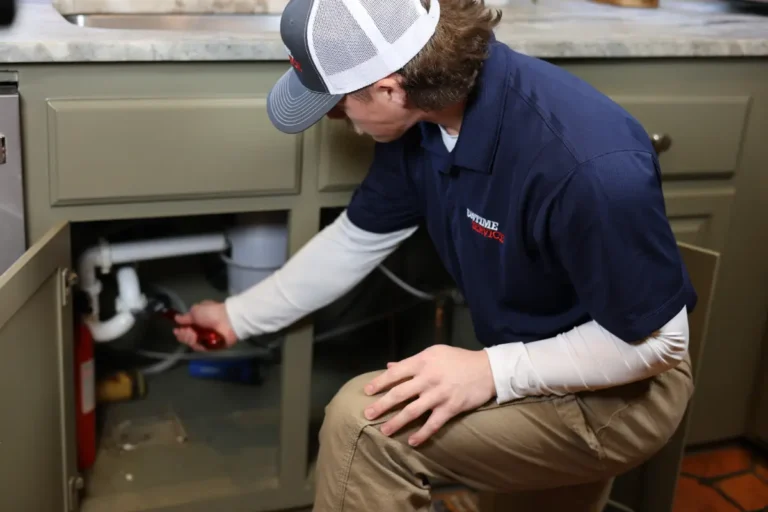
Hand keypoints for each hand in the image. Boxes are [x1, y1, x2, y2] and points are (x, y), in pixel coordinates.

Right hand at [173, 300, 237, 351]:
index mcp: (199, 320)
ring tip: (192, 335)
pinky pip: (201, 348)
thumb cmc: (211, 312)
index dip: (180, 330)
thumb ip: (185, 317)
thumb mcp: (196, 311)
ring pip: (192, 343)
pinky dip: (197, 345)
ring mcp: (206, 339)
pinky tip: (196, 340)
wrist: (227, 320)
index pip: (186, 328)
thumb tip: (176, 318)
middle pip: (187, 337)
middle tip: (186, 332)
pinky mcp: (211, 347)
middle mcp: (202, 330)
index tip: (176, 330)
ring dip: (189, 339)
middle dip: (184, 335)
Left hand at [363, 345, 495, 446]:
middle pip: (399, 393)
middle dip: (381, 405)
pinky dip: (421, 434)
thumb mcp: (434, 353)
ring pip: (412, 411)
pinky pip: (433, 424)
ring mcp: (439, 394)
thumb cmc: (458, 359)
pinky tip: (411, 442)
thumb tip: (389, 366)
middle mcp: (428, 378)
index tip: (366, 392)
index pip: (395, 373)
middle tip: (367, 415)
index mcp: (422, 362)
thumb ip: (411, 362)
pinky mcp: (451, 407)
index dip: (379, 382)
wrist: (488, 369)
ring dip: (396, 422)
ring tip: (384, 431)